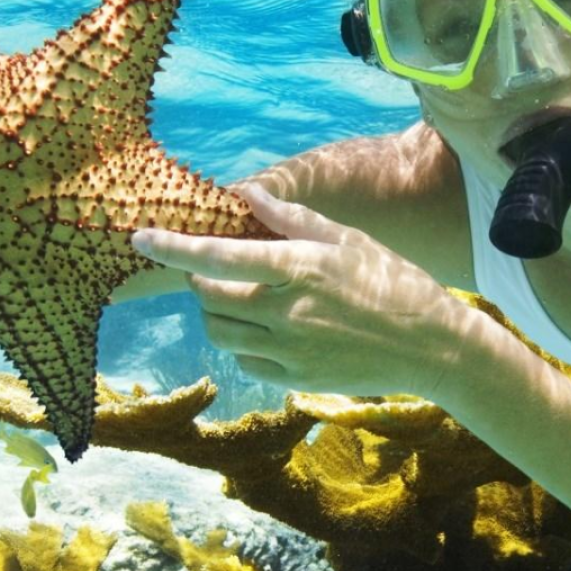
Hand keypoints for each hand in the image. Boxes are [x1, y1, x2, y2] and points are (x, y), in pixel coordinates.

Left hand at [130, 185, 471, 397]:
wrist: (431, 347)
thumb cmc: (394, 283)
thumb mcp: (348, 240)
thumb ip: (292, 218)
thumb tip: (247, 192)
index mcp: (300, 268)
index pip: (217, 255)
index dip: (171, 247)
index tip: (139, 238)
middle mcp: (288, 311)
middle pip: (209, 297)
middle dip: (199, 280)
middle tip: (213, 269)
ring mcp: (290, 350)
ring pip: (221, 332)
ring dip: (216, 313)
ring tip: (241, 299)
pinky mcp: (295, 378)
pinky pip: (245, 360)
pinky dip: (242, 343)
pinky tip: (266, 329)